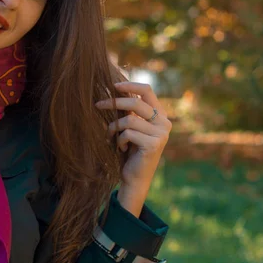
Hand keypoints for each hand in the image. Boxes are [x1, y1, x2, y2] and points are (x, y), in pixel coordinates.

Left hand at [95, 82, 170, 215]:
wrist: (135, 177)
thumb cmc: (130, 150)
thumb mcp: (131, 126)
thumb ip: (129, 110)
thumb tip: (114, 88)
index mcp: (160, 115)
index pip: (147, 90)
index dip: (130, 84)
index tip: (113, 85)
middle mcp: (164, 122)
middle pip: (136, 102)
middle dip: (114, 102)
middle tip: (97, 105)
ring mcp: (161, 134)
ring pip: (128, 119)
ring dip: (114, 127)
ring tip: (111, 136)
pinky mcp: (153, 144)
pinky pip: (128, 133)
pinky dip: (119, 140)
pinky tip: (121, 148)